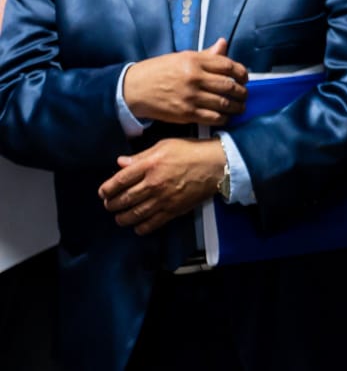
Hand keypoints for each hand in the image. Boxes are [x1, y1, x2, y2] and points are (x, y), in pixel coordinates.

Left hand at [98, 137, 225, 234]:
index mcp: (150, 164)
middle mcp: (154, 184)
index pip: (119, 180)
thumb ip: (141, 156)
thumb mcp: (164, 146)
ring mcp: (163, 199)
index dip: (107, 189)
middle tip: (109, 205)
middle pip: (124, 199)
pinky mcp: (174, 210)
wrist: (217, 164)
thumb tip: (121, 163)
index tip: (103, 192)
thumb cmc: (192, 151)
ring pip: (134, 215)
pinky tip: (138, 226)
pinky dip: (141, 228)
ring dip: (122, 218)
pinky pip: (152, 224)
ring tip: (120, 217)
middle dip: (112, 205)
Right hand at [122, 37, 248, 125]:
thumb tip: (223, 44)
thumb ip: (206, 54)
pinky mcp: (186, 113)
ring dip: (237, 106)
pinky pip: (213, 118)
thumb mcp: (181, 57)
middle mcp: (194, 78)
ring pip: (224, 103)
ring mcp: (190, 97)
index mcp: (194, 60)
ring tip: (240, 107)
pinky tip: (226, 116)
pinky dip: (224, 118)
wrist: (133, 89)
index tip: (245, 78)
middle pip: (229, 85)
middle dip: (242, 92)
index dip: (242, 73)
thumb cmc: (158, 71)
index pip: (228, 66)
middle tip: (244, 94)